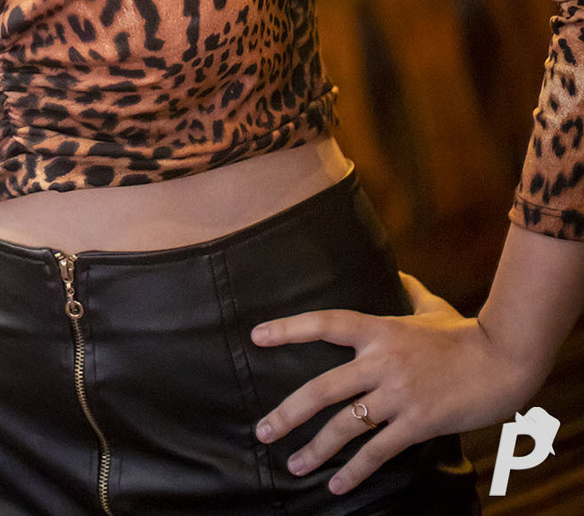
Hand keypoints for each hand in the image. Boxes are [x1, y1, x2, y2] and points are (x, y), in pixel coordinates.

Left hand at [250, 271, 541, 495]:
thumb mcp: (432, 306)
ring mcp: (398, 394)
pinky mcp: (417, 423)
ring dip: (315, 448)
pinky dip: (355, 471)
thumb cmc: (466, 332)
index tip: (256, 336)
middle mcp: (381, 361)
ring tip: (292, 465)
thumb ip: (408, 290)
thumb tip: (396, 272)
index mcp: (379, 329)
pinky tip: (336, 485)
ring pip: (346, 425)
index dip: (289, 328)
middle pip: (323, 387)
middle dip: (288, 412)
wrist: (502, 361)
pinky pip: (378, 451)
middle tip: (262, 430)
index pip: (325, 324)